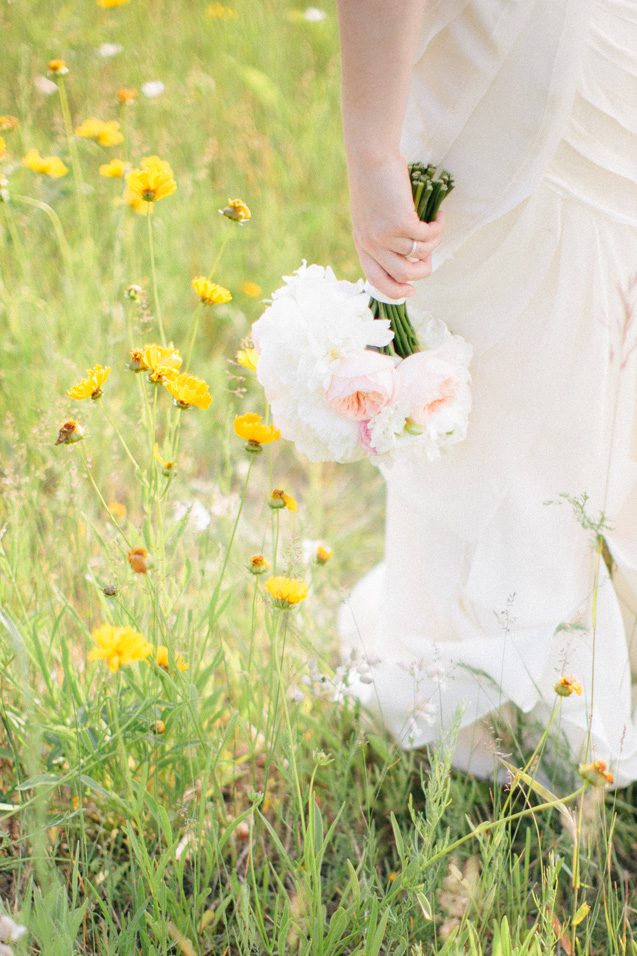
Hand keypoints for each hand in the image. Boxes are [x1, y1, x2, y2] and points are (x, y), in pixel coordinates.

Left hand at [346, 154, 443, 299]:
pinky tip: (438, 216)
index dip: (396, 291)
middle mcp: (372, 244)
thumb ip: (384, 235)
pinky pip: (428, 237)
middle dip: (422, 272)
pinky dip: (438, 228)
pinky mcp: (401, 223)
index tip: (412, 290)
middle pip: (402, 275)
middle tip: (430, 258)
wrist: (371, 157)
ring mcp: (386, 236)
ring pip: (419, 256)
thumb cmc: (374, 182)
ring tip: (435, 227)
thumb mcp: (372, 215)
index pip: (377, 281)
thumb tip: (413, 252)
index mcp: (363, 244)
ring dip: (433, 244)